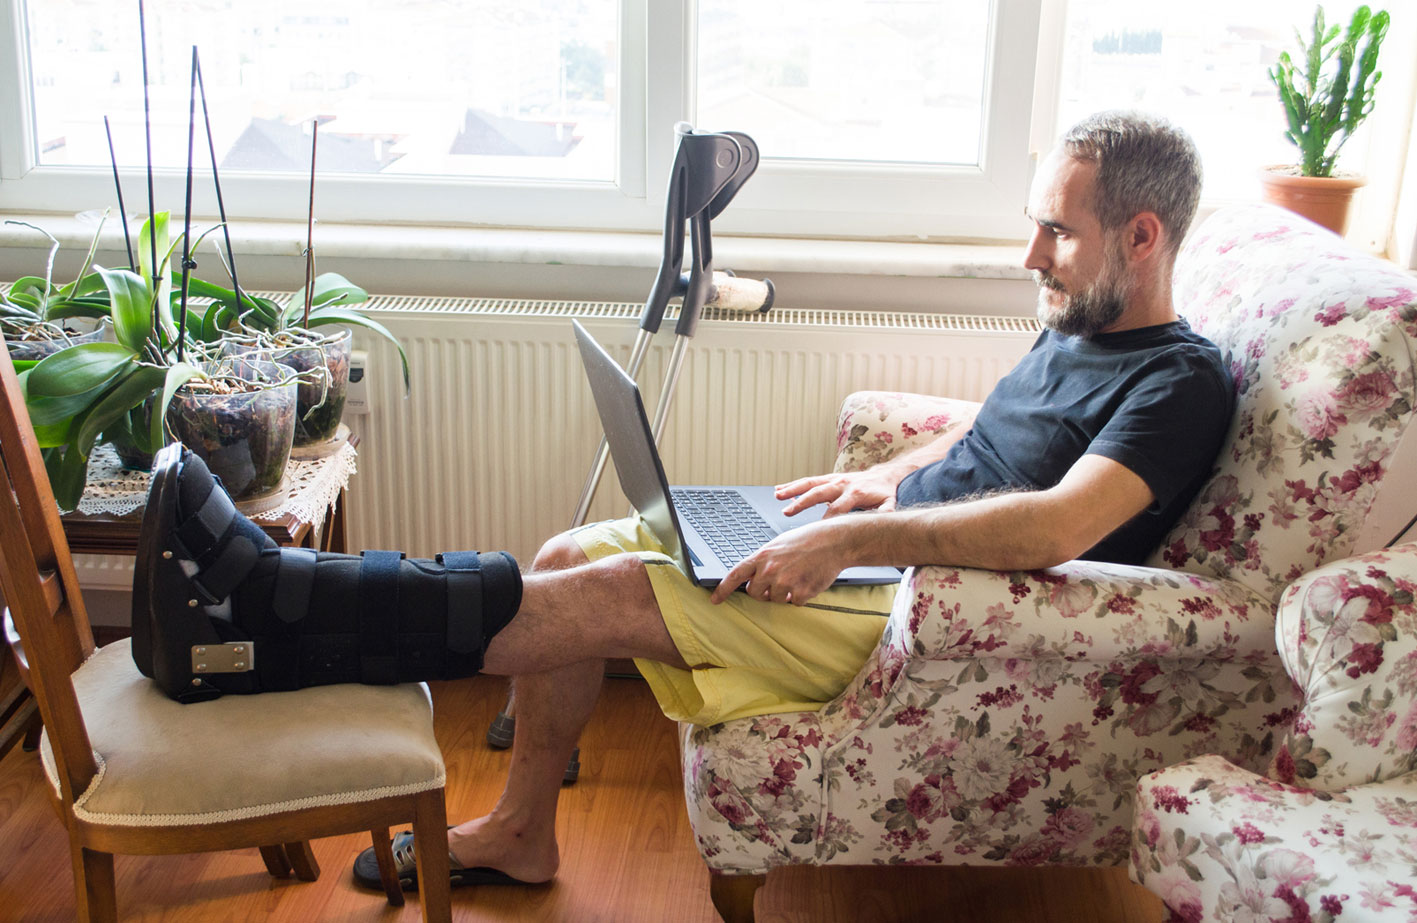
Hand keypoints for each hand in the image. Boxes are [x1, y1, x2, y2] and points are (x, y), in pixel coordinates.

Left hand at [710, 518, 855, 605]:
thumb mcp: (779, 545)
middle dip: (764, 591)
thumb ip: (765, 561)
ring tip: (798, 575)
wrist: (834, 541)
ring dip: (785, 594)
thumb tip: (755, 579)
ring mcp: (785, 582)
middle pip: (755, 593)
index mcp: (763, 556)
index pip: (736, 575)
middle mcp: (770, 569)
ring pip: (776, 600)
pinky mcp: (800, 592)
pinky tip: (808, 580)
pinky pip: (794, 604)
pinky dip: (801, 596)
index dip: (723, 589)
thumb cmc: (808, 540)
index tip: (715, 600)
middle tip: (779, 580)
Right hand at [775, 466, 904, 517]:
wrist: (884, 475)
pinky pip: (808, 481)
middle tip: (787, 512)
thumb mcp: (889, 503)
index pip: (837, 508)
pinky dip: (793, 485)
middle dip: (802, 502)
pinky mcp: (828, 478)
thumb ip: (884, 513)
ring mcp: (833, 479)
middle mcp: (842, 484)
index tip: (814, 532)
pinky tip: (779, 489)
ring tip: (778, 495)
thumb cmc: (883, 493)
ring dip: (792, 489)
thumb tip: (879, 523)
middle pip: (818, 493)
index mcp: (855, 492)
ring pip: (809, 484)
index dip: (826, 520)